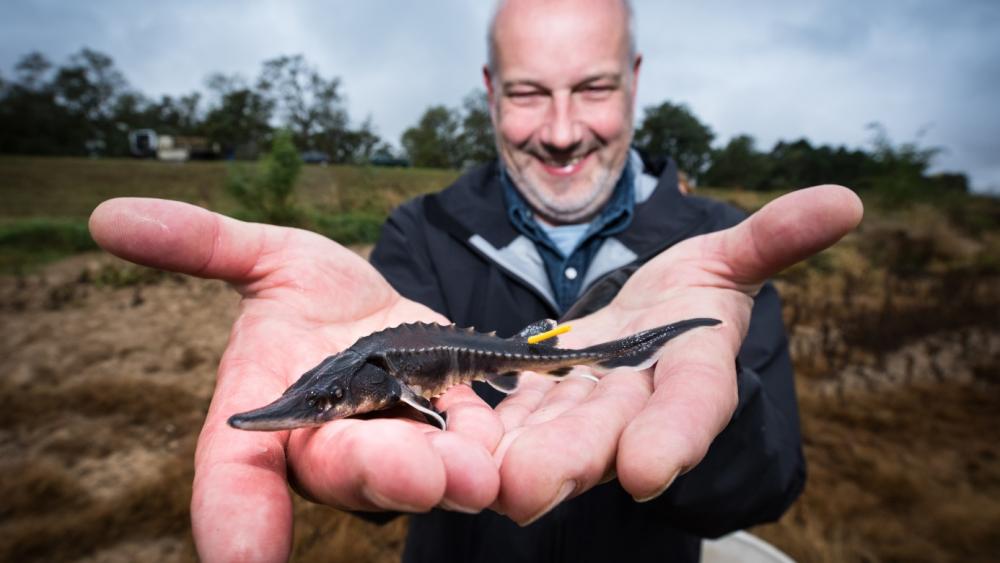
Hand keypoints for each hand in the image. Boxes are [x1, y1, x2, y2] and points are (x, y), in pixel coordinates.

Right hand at [89, 199, 503, 561]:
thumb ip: (202, 244)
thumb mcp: (267, 259)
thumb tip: (109, 216)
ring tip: (473, 472)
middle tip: (414, 473)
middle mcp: (330, 444)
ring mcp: (397, 444)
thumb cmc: (313, 295)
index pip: (237, 473)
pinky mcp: (456, 431)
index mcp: (271, 412)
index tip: (239, 557)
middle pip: (343, 471)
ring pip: (415, 471)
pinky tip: (508, 457)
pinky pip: (472, 448)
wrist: (385, 309)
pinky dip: (488, 453)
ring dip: (443, 476)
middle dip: (376, 474)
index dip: (234, 517)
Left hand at [490, 185, 862, 523]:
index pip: (692, 407)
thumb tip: (844, 201)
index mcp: (694, 373)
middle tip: (528, 488)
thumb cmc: (694, 290)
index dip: (674, 437)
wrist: (647, 315)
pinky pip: (513, 411)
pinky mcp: (540, 394)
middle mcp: (638, 401)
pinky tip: (452, 437)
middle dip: (570, 459)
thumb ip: (774, 239)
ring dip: (517, 454)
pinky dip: (485, 424)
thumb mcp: (731, 258)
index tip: (647, 469)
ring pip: (551, 430)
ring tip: (478, 475)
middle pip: (608, 433)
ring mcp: (585, 404)